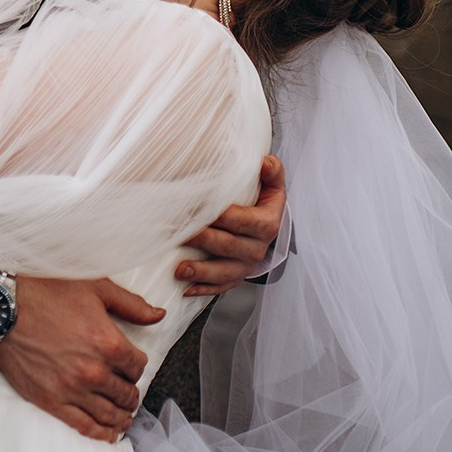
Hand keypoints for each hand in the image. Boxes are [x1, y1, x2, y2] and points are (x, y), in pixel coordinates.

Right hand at [0, 275, 164, 442]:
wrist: (5, 305)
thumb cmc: (49, 291)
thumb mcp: (96, 288)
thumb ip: (132, 305)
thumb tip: (159, 315)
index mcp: (109, 343)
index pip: (138, 366)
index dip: (136, 366)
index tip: (130, 366)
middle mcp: (94, 371)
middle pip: (125, 393)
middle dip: (130, 394)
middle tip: (129, 394)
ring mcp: (72, 389)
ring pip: (108, 414)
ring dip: (121, 417)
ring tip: (124, 418)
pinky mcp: (51, 400)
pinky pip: (84, 426)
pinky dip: (101, 433)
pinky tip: (109, 434)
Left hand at [176, 154, 285, 296]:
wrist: (270, 229)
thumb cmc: (264, 203)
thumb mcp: (273, 187)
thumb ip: (272, 172)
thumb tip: (265, 162)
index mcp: (266, 224)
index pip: (241, 220)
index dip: (218, 214)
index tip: (195, 207)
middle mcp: (257, 249)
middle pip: (227, 245)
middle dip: (201, 239)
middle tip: (177, 233)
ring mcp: (246, 266)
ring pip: (223, 272)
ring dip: (200, 272)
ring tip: (179, 269)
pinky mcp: (236, 278)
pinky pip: (220, 287)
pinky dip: (203, 289)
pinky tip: (186, 289)